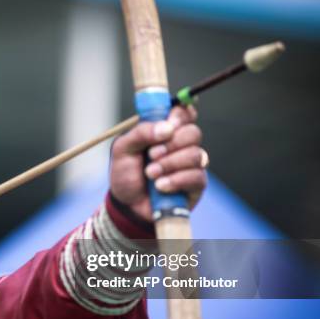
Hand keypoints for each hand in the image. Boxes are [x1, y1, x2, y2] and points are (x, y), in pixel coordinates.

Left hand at [110, 106, 207, 221]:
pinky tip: (160, 187)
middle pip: (193, 132)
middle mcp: (181, 145)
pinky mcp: (196, 185)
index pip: (184, 113)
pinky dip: (176, 180)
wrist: (126, 206)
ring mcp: (191, 165)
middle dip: (171, 144)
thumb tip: (166, 128)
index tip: (170, 122)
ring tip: (150, 174)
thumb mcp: (122, 149)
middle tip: (151, 155)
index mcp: (165, 131)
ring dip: (170, 164)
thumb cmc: (125, 174)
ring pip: (196, 155)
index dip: (181, 114)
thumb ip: (140, 133)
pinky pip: (196, 176)